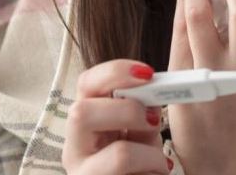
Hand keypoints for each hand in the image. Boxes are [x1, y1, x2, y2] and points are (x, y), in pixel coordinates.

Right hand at [62, 59, 173, 173]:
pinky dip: (153, 174)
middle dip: (128, 110)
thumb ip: (142, 112)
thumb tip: (156, 88)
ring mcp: (84, 174)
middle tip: (154, 120)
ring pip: (119, 155)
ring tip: (159, 165)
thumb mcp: (140, 135)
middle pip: (81, 113)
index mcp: (86, 123)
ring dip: (150, 155)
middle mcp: (75, 149)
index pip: (86, 84)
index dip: (115, 72)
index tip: (148, 72)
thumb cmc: (137, 165)